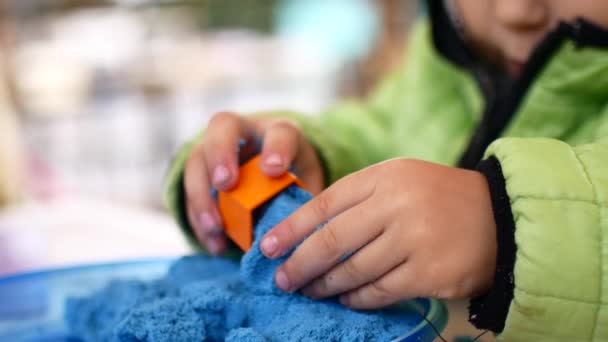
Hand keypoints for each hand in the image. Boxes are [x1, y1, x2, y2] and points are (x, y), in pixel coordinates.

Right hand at [184, 112, 323, 254]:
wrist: (273, 174)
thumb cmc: (294, 178)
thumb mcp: (307, 186)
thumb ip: (300, 201)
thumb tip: (295, 233)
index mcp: (279, 132)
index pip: (279, 132)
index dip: (276, 148)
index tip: (274, 171)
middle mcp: (243, 132)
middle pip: (223, 126)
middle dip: (221, 154)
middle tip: (225, 183)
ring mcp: (214, 149)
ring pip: (197, 160)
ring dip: (202, 196)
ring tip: (216, 227)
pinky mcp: (198, 173)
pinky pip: (188, 192)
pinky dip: (199, 220)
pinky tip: (216, 244)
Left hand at [260, 159, 496, 308]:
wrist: (499, 215)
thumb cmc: (438, 197)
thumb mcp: (398, 180)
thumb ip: (357, 198)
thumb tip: (307, 229)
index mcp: (383, 176)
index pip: (324, 204)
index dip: (291, 228)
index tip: (267, 247)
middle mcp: (395, 204)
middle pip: (331, 241)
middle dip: (299, 264)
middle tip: (281, 279)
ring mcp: (413, 239)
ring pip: (352, 270)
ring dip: (324, 285)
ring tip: (308, 291)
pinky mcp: (428, 273)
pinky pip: (378, 291)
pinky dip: (355, 298)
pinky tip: (344, 299)